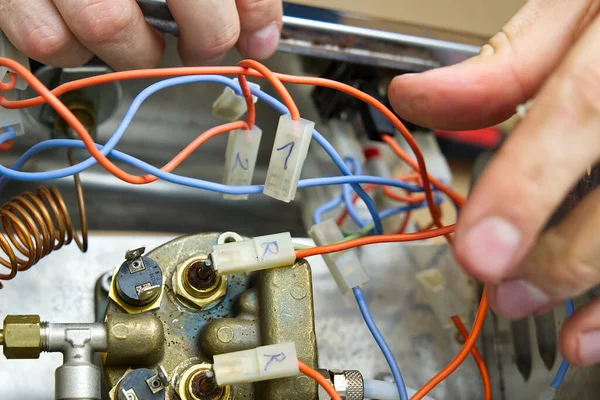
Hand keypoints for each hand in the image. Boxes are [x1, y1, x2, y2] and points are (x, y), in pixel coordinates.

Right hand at [0, 0, 282, 68]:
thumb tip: (261, 37)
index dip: (252, 14)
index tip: (257, 38)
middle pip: (186, 9)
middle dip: (204, 39)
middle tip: (199, 42)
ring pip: (108, 29)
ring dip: (136, 48)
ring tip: (139, 31)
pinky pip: (48, 40)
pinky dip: (74, 48)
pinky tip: (84, 27)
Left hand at [388, 0, 599, 365]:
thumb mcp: (576, 7)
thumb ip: (507, 61)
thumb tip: (418, 98)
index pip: (578, 110)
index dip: (525, 186)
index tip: (477, 250)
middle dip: (558, 255)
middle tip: (500, 287)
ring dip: (597, 286)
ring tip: (552, 323)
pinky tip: (598, 327)